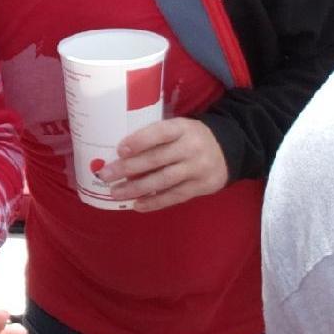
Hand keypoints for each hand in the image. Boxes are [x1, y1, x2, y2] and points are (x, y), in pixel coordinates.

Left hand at [98, 117, 229, 211]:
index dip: (139, 141)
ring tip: (115, 193)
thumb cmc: (188, 137)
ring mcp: (198, 168)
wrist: (228, 149)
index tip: (119, 150)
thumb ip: (155, 137)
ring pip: (163, 180)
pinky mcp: (202, 186)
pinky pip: (175, 196)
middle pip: (157, 159)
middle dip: (128, 168)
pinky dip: (155, 202)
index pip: (159, 133)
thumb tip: (117, 153)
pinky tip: (137, 205)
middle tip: (105, 175)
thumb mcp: (176, 128)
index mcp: (182, 128)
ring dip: (137, 188)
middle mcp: (191, 147)